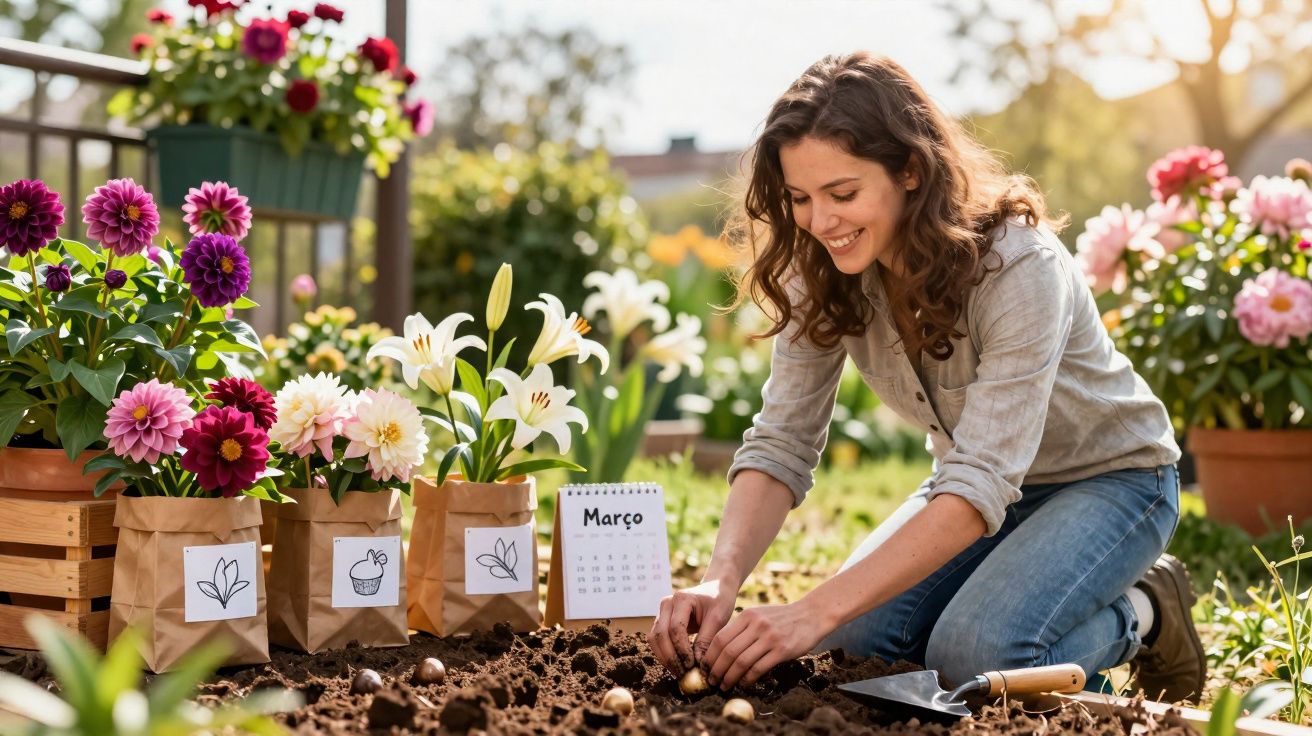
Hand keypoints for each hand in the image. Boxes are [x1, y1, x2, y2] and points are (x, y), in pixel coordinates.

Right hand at [648, 579, 736, 676]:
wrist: (715, 589)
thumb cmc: (719, 601)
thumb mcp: (718, 618)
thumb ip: (706, 639)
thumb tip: (698, 663)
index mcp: (681, 599)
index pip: (675, 628)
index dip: (682, 649)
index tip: (692, 664)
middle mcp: (666, 603)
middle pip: (660, 634)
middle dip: (670, 657)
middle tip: (683, 673)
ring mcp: (661, 612)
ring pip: (654, 639)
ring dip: (664, 657)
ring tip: (679, 672)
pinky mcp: (661, 621)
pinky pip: (657, 640)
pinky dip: (664, 654)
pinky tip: (676, 665)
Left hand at [701, 599, 828, 689]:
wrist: (811, 614)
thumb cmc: (782, 618)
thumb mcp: (759, 615)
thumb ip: (742, 628)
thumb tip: (720, 650)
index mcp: (747, 615)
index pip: (720, 638)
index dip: (710, 655)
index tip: (705, 667)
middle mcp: (756, 625)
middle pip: (728, 651)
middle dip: (716, 669)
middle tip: (711, 680)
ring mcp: (770, 637)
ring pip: (741, 662)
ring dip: (729, 677)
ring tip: (724, 685)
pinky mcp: (782, 650)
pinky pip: (759, 668)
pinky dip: (748, 679)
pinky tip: (744, 684)